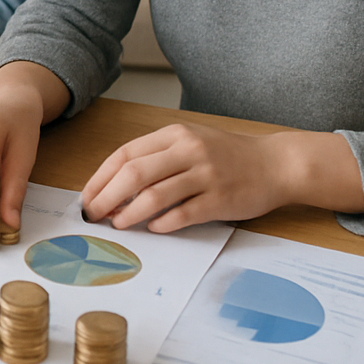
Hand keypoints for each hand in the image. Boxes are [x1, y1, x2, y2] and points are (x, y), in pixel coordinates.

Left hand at [81, 122, 304, 231]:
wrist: (276, 164)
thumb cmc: (226, 156)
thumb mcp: (189, 143)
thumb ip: (156, 160)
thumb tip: (114, 189)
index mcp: (174, 134)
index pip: (125, 154)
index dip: (100, 177)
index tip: (87, 197)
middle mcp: (188, 151)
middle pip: (133, 174)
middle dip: (106, 197)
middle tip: (93, 215)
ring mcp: (205, 175)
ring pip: (154, 196)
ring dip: (129, 213)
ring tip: (118, 224)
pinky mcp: (220, 199)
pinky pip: (183, 214)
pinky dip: (163, 224)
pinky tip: (153, 229)